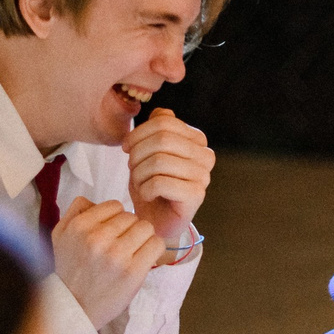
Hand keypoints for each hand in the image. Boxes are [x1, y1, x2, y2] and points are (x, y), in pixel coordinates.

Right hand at [51, 196, 161, 328]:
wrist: (75, 307)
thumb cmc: (70, 270)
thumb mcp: (60, 235)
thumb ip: (75, 211)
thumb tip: (95, 200)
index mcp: (79, 226)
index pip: (114, 205)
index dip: (116, 218)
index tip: (112, 232)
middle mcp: (97, 238)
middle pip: (132, 217)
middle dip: (129, 229)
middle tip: (122, 245)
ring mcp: (116, 255)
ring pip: (146, 228)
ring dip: (143, 238)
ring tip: (132, 252)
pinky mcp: (133, 271)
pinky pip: (157, 244)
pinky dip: (153, 250)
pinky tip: (143, 258)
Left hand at [126, 110, 214, 244]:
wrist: (155, 221)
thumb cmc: (151, 184)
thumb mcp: (148, 152)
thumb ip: (157, 130)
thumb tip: (162, 112)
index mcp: (197, 140)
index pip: (164, 121)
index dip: (138, 133)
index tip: (127, 148)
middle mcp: (205, 156)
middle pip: (162, 139)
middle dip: (138, 153)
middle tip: (132, 168)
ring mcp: (203, 176)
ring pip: (159, 161)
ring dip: (139, 174)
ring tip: (139, 184)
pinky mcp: (196, 195)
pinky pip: (160, 183)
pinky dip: (145, 190)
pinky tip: (147, 196)